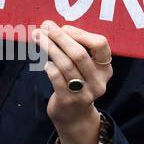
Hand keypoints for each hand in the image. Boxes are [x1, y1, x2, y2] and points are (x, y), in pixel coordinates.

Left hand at [34, 20, 113, 143]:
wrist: (74, 116)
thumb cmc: (77, 83)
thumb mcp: (85, 68)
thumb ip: (77, 49)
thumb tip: (55, 29)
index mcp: (105, 69)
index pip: (100, 44)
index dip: (81, 34)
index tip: (64, 28)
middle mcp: (98, 81)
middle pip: (79, 53)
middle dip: (60, 37)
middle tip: (45, 26)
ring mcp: (84, 93)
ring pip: (65, 65)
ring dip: (49, 48)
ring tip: (38, 37)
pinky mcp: (68, 100)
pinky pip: (56, 78)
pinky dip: (49, 67)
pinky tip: (45, 64)